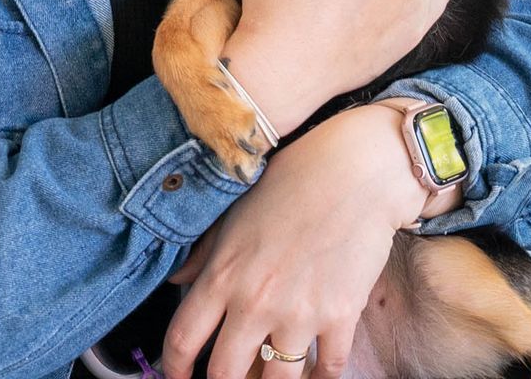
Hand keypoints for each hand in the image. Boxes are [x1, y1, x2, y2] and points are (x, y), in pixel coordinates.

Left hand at [159, 105, 428, 378]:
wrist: (356, 172)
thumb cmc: (293, 182)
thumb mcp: (235, 214)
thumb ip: (204, 253)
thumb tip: (176, 280)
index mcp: (224, 274)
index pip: (183, 340)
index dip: (174, 368)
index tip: (177, 376)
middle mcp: (256, 301)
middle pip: (225, 374)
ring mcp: (299, 313)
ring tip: (271, 373)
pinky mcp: (341, 317)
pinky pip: (329, 369)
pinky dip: (322, 377)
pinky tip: (316, 372)